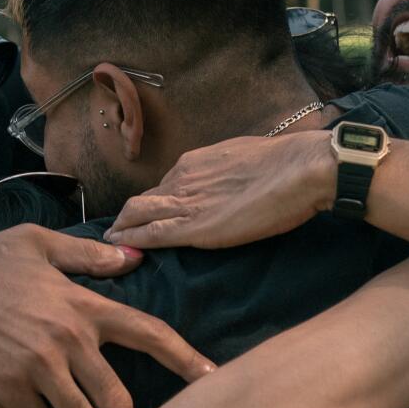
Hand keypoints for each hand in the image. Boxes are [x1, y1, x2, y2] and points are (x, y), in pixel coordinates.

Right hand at [0, 225, 215, 407]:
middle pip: (120, 398)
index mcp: (83, 304)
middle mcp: (68, 338)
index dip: (186, 359)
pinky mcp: (7, 389)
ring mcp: (38, 366)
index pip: (150, 332)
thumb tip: (134, 260)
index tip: (213, 381)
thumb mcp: (37, 243)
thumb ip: (88, 255)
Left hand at [106, 132, 335, 250]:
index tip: (148, 212)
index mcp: (195, 163)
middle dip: (128, 215)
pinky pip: (151, 234)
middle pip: (143, 199)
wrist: (297, 170)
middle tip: (118, 229)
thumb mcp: (243, 159)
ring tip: (111, 241)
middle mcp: (182, 179)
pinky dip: (131, 241)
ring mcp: (184, 203)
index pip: (164, 186)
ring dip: (121, 228)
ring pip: (137, 214)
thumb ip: (227, 173)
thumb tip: (228, 182)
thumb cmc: (283, 164)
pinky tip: (120, 248)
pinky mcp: (192, 228)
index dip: (153, 201)